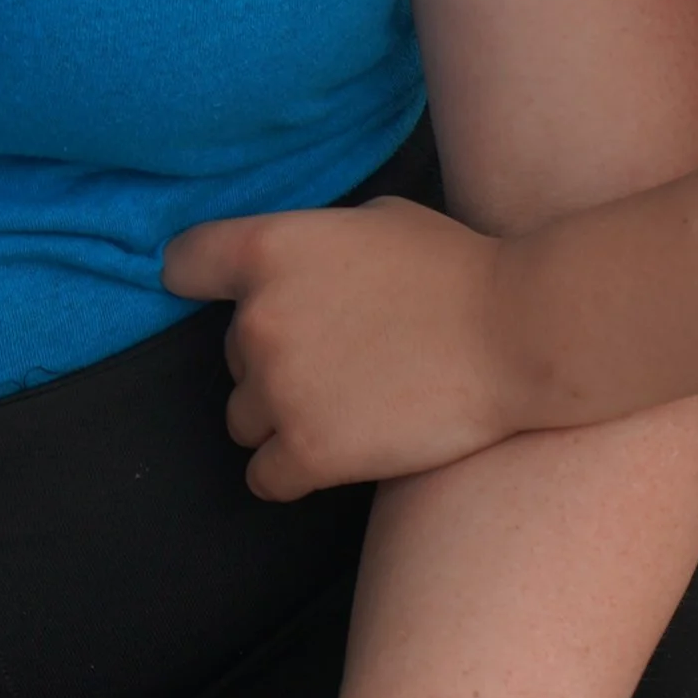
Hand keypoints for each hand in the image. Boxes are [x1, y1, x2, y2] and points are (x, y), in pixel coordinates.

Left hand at [161, 196, 519, 500]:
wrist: (513, 331)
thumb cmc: (452, 266)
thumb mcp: (370, 220)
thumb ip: (311, 245)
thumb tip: (295, 269)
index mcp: (268, 248)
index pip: (184, 263)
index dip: (200, 279)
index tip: (218, 293)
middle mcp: (258, 318)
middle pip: (233, 355)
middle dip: (276, 359)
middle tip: (342, 358)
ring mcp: (279, 389)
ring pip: (243, 419)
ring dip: (281, 417)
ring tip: (345, 407)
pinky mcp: (306, 451)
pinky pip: (263, 477)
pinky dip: (291, 471)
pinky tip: (333, 454)